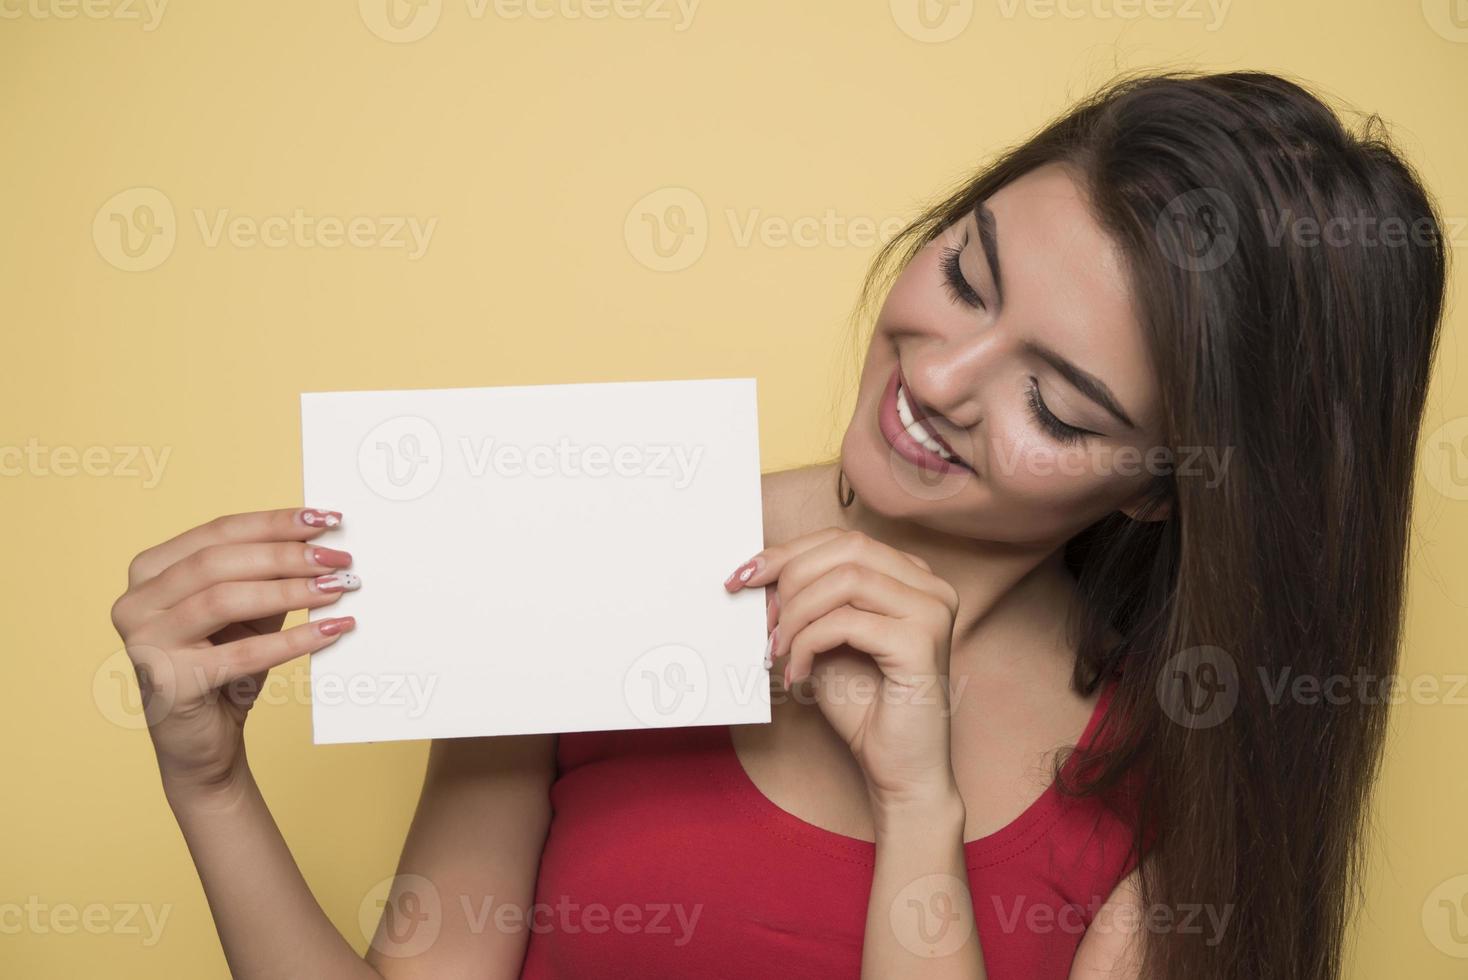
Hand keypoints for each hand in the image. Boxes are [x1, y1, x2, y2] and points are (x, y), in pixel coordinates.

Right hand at [109, 507, 358, 800]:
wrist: (201, 743)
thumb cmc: (224, 667)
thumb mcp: (249, 613)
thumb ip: (270, 576)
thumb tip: (322, 543)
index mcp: (151, 570)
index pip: (219, 531)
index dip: (275, 522)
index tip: (326, 519)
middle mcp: (136, 601)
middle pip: (219, 560)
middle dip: (287, 554)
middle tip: (340, 558)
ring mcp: (146, 641)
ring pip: (224, 599)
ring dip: (291, 591)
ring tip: (339, 588)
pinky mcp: (169, 681)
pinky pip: (240, 654)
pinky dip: (292, 640)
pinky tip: (330, 631)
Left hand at [724, 528, 962, 816]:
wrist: (898, 769)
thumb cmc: (864, 705)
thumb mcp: (823, 639)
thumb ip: (805, 602)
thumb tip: (760, 572)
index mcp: (911, 577)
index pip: (843, 540)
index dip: (788, 553)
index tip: (742, 577)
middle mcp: (930, 587)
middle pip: (847, 549)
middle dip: (790, 579)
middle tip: (762, 623)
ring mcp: (932, 612)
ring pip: (845, 580)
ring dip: (797, 614)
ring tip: (778, 650)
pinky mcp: (921, 643)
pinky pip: (847, 622)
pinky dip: (809, 643)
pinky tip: (799, 674)